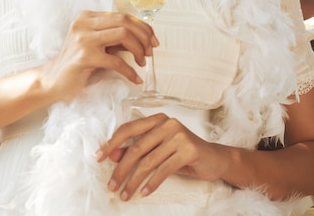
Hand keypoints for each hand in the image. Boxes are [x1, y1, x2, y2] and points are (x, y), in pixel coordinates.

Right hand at [39, 10, 157, 100]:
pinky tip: (135, 78)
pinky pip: (116, 61)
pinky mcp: (84, 56)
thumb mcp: (98, 45)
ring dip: (138, 50)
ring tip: (142, 62)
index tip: (153, 41)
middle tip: (150, 51)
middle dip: (144, 36)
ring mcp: (83, 39)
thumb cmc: (78, 63)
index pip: (123, 15)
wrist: (53, 80)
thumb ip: (115, 38)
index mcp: (88, 17)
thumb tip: (145, 38)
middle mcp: (84, 23)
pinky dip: (130, 70)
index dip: (143, 27)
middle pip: (125, 22)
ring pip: (123, 35)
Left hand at [96, 113, 227, 200]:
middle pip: (136, 148)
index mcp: (157, 119)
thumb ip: (138, 149)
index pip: (129, 128)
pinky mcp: (188, 150)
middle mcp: (167, 123)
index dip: (112, 143)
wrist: (214, 159)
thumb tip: (113, 155)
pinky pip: (164, 170)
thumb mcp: (158, 149)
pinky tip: (144, 192)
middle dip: (121, 170)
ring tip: (125, 194)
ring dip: (134, 181)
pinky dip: (152, 184)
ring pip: (148, 162)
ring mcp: (179, 136)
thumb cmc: (183, 153)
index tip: (99, 157)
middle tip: (111, 185)